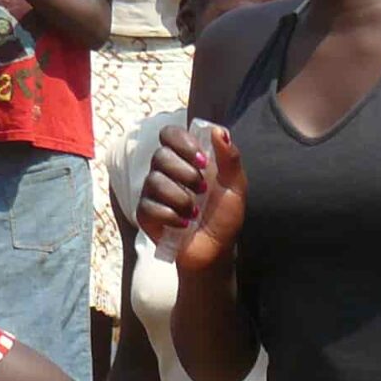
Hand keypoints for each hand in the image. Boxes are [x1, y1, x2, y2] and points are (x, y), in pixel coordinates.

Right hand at [138, 122, 245, 272]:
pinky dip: (171, 216)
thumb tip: (219, 131)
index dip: (182, 142)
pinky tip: (184, 224)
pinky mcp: (145, 213)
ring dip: (181, 198)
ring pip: (154, 181)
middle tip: (203, 190)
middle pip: (160, 156)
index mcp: (185, 159)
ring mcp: (153, 192)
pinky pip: (148, 206)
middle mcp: (165, 171)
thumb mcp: (235, 186)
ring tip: (195, 213)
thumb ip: (230, 158)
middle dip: (186, 174)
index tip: (202, 161)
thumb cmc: (224, 215)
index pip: (169, 134)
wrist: (217, 249)